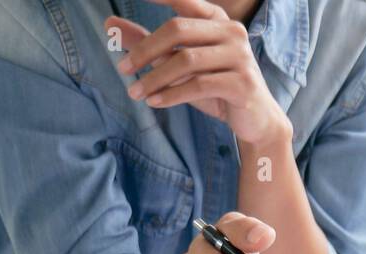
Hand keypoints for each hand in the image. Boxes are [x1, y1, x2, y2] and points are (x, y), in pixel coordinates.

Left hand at [107, 0, 290, 145]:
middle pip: (178, 29)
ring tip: (134, 92)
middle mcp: (233, 33)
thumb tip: (109, 24)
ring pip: (186, 60)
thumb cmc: (216, 87)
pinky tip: (155, 102)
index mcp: (218, 21)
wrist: (256, 120)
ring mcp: (241, 57)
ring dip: (155, 78)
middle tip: (122, 69)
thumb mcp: (179, 65)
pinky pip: (199, 85)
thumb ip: (149, 43)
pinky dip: (172, 94)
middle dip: (145, 50)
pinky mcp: (243, 84)